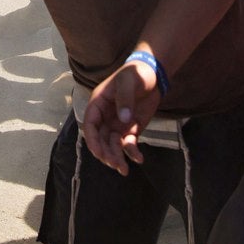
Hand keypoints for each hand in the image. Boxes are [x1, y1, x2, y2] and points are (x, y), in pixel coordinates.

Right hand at [80, 57, 161, 175]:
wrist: (153, 75)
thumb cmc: (135, 74)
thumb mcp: (129, 81)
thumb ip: (125, 99)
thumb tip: (123, 119)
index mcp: (98, 104)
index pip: (90, 125)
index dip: (92, 140)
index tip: (99, 153)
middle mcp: (105, 117)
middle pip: (101, 140)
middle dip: (106, 153)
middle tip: (115, 164)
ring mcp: (117, 124)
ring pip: (112, 145)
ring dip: (116, 157)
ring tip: (124, 170)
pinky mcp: (130, 129)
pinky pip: (128, 144)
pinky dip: (132, 153)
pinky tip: (139, 159)